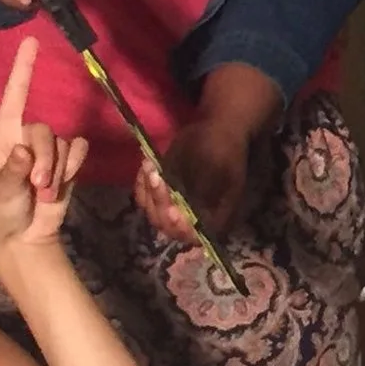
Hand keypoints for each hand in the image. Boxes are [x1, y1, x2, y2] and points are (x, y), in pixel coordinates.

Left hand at [0, 38, 88, 254]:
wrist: (24, 236)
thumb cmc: (1, 211)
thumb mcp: (0, 194)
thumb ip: (11, 173)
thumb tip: (23, 151)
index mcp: (2, 137)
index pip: (14, 97)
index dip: (23, 70)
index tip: (31, 42)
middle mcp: (25, 137)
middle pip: (44, 130)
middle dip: (46, 159)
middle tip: (38, 185)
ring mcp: (48, 150)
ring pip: (63, 143)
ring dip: (58, 170)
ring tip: (44, 194)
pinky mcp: (67, 162)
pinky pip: (79, 150)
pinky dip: (73, 167)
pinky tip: (62, 185)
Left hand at [137, 64, 282, 240]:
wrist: (218, 130)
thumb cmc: (222, 145)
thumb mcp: (218, 165)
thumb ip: (204, 190)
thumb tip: (188, 210)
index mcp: (217, 217)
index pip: (196, 236)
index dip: (181, 228)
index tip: (171, 210)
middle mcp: (197, 220)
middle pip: (170, 227)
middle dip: (159, 203)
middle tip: (155, 176)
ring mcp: (179, 209)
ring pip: (154, 214)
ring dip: (147, 193)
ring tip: (149, 165)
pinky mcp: (165, 197)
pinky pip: (146, 201)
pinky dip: (141, 186)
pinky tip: (146, 166)